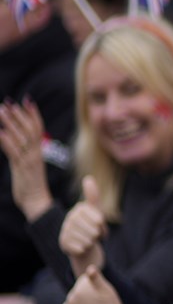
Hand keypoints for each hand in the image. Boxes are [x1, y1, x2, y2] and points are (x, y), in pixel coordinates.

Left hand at [0, 98, 53, 219]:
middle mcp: (35, 154)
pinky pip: (13, 151)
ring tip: (1, 111)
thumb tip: (15, 145)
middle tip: (9, 102)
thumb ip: (23, 155)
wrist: (38, 203)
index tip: (27, 100)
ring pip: (21, 137)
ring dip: (10, 122)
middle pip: (29, 129)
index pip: (38, 129)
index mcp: (38, 153)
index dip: (33, 114)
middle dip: (19, 114)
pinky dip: (6, 140)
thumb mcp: (27, 168)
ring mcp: (29, 160)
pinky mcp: (21, 168)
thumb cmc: (32, 187)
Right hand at [59, 176, 106, 275]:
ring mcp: (64, 231)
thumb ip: (93, 196)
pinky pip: (81, 248)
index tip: (98, 225)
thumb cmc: (93, 226)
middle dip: (97, 235)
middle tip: (93, 234)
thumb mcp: (97, 212)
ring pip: (88, 240)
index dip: (102, 226)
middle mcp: (69, 218)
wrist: (83, 244)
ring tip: (87, 239)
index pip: (99, 220)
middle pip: (94, 230)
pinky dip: (84, 249)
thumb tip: (88, 178)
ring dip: (91, 242)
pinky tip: (81, 247)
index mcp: (79, 209)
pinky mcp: (63, 243)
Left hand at [62, 265, 133, 303]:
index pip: (83, 279)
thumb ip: (96, 277)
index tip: (101, 294)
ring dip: (80, 301)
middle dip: (86, 292)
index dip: (94, 284)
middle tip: (99, 303)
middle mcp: (71, 299)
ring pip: (73, 299)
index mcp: (79, 290)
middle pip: (77, 289)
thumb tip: (89, 267)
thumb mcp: (107, 289)